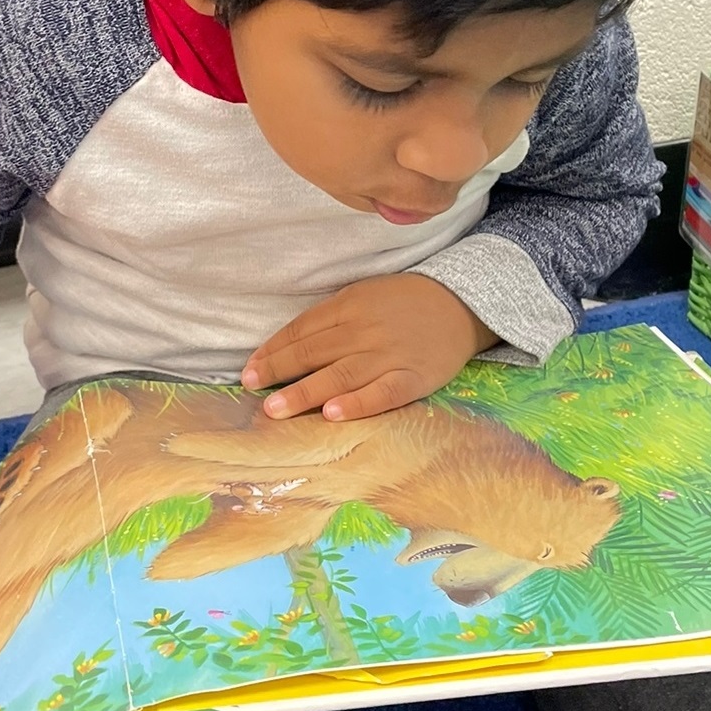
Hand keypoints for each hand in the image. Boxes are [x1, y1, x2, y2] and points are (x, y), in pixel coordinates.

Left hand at [242, 273, 494, 421]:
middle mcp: (364, 330)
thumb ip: (328, 320)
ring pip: (340, 375)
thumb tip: (287, 347)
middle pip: (314, 353)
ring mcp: (389, 355)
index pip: (302, 331)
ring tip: (276, 409)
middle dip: (279, 372)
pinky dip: (357, 404)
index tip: (249, 371)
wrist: (460, 304)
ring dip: (305, 392)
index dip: (273, 352)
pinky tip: (333, 414)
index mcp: (349, 306)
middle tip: (251, 389)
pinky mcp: (413, 378)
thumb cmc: (402, 303)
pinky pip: (382, 393)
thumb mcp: (362, 296)